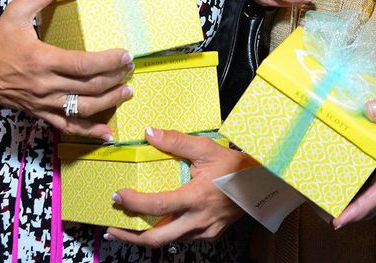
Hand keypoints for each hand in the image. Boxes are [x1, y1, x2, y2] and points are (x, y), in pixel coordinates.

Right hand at [0, 0, 133, 139]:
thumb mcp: (16, 13)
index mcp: (42, 60)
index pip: (83, 64)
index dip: (108, 61)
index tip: (126, 54)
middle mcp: (45, 85)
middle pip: (88, 88)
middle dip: (115, 79)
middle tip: (132, 69)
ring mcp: (44, 103)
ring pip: (82, 109)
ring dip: (109, 103)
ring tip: (127, 92)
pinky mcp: (41, 114)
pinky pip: (67, 127)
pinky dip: (89, 131)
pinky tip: (107, 133)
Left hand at [106, 127, 256, 245]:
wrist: (264, 184)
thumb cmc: (235, 166)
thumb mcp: (206, 148)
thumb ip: (176, 142)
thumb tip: (149, 132)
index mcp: (196, 197)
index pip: (158, 206)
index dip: (134, 203)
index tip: (117, 196)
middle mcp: (198, 220)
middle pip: (156, 239)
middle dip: (129, 236)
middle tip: (111, 228)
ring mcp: (204, 232)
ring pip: (168, 242)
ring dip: (145, 237)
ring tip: (127, 229)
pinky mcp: (209, 235)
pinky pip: (182, 239)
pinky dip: (165, 233)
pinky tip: (157, 225)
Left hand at [334, 77, 375, 228]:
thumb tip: (370, 110)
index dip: (360, 208)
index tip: (340, 219)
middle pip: (373, 200)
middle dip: (349, 210)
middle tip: (321, 212)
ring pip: (372, 192)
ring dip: (351, 199)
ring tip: (322, 200)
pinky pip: (372, 177)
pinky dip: (355, 182)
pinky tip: (337, 178)